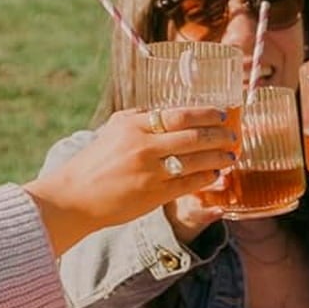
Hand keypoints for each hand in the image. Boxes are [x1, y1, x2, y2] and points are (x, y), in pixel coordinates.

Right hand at [24, 105, 237, 253]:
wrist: (75, 196)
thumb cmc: (95, 162)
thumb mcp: (113, 130)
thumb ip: (138, 118)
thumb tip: (166, 111)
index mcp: (133, 125)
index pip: (178, 114)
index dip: (204, 113)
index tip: (221, 113)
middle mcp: (143, 146)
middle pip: (192, 136)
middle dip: (218, 135)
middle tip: (233, 135)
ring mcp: (150, 171)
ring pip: (194, 160)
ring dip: (218, 157)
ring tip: (231, 156)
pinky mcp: (153, 195)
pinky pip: (188, 184)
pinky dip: (205, 178)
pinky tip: (216, 175)